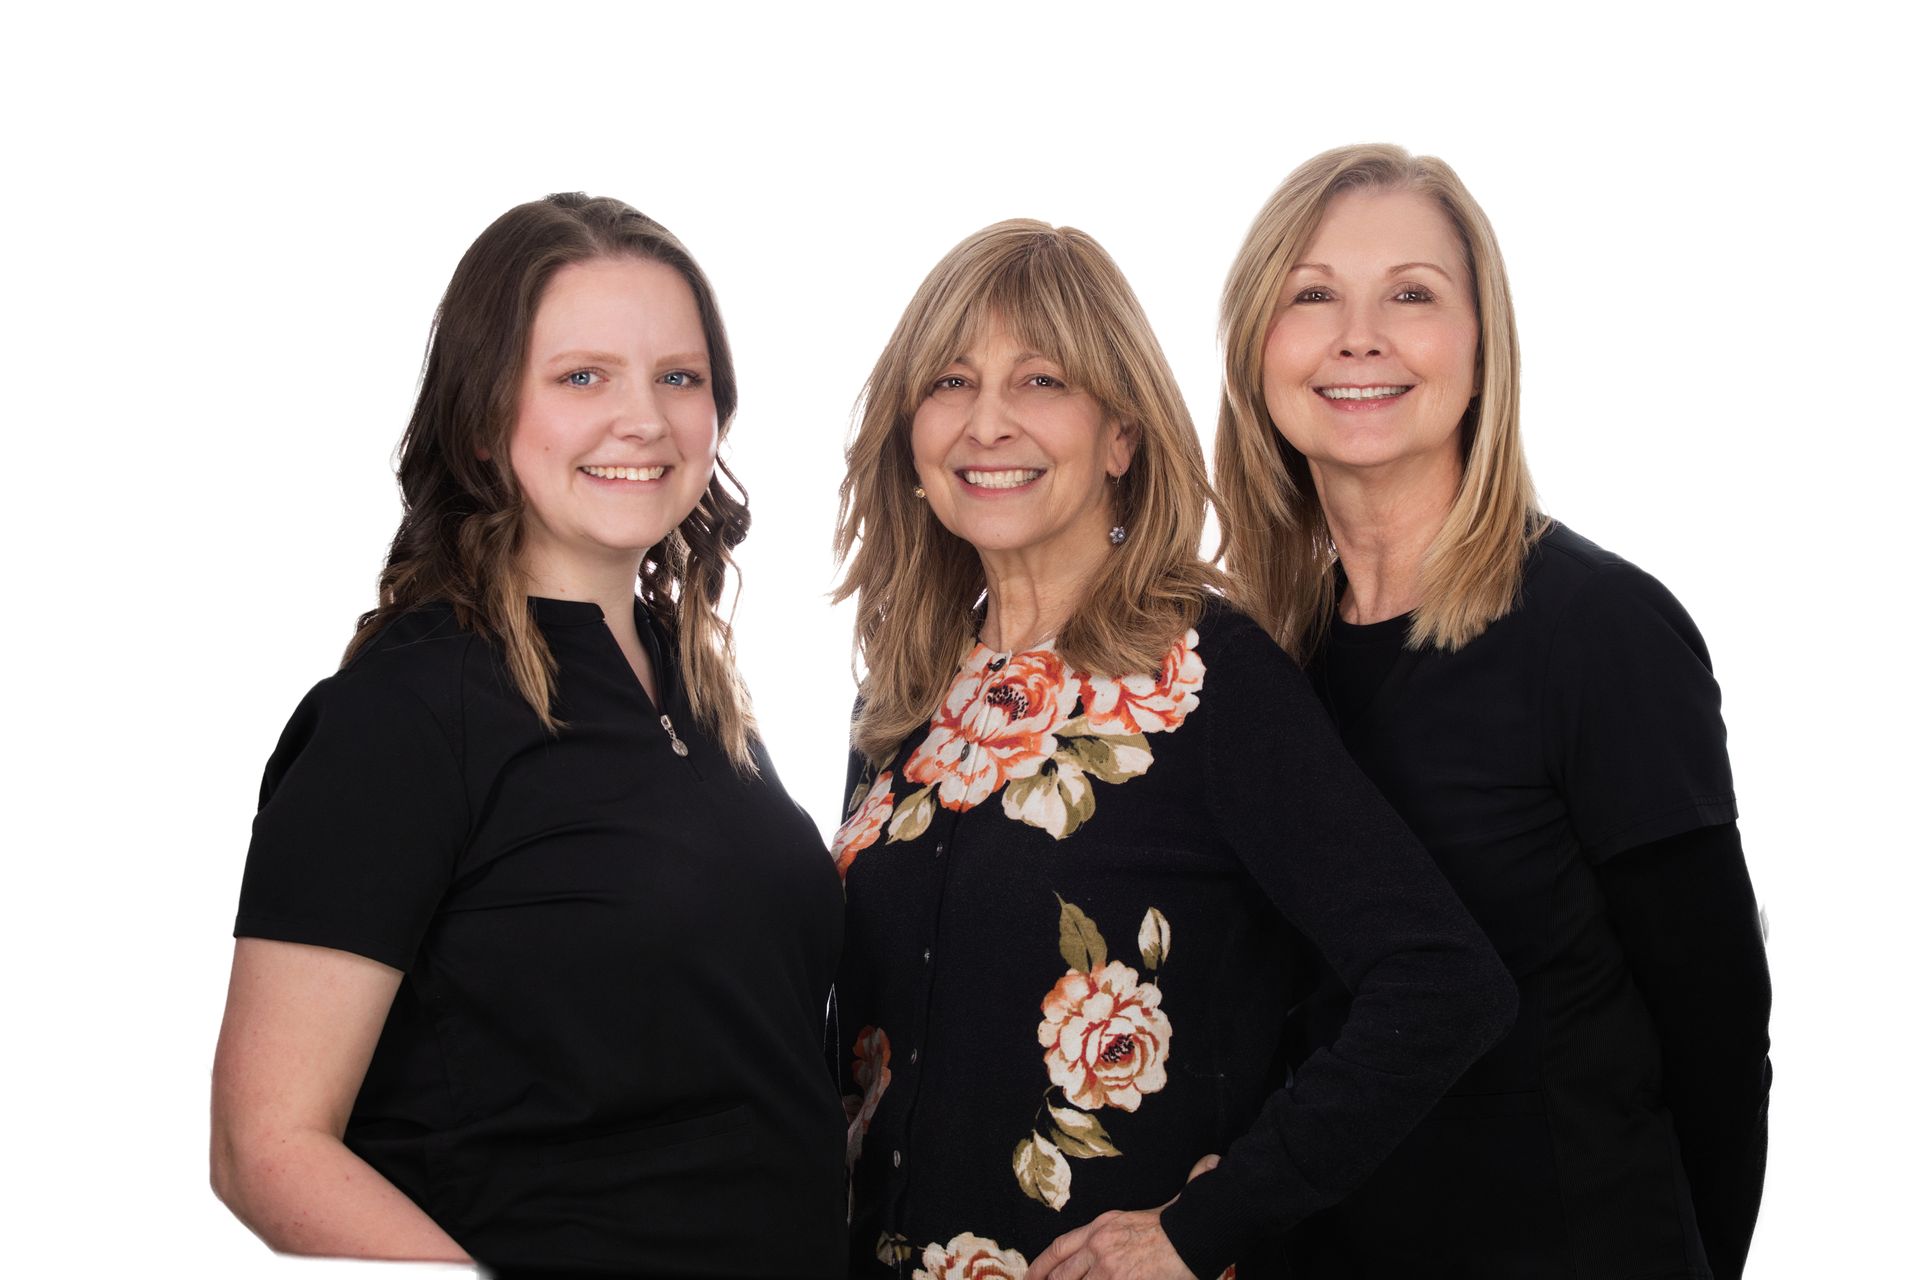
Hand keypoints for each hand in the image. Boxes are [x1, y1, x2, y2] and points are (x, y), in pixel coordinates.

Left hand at [1026, 1154, 1217, 1279]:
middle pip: (1062, 1275)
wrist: (1196, 1235)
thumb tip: (1207, 1163)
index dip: (1041, 1266)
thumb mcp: (1167, 1202)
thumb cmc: (1185, 1221)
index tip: (1030, 1277)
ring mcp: (1108, 1270)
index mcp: (1103, 1226)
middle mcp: (1099, 1247)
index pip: (1060, 1247)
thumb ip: (1175, 1186)